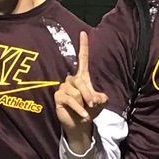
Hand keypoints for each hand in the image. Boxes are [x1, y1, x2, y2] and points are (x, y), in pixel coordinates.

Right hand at [52, 29, 107, 149]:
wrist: (80, 124)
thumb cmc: (89, 110)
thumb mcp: (99, 103)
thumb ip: (101, 97)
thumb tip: (99, 97)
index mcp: (82, 78)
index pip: (82, 59)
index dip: (83, 46)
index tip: (83, 33)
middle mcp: (71, 80)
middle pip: (80, 81)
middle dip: (89, 94)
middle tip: (93, 104)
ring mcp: (63, 88)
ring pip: (75, 91)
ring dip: (83, 102)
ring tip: (86, 110)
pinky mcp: (58, 97)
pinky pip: (70, 99)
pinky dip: (78, 108)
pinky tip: (83, 114)